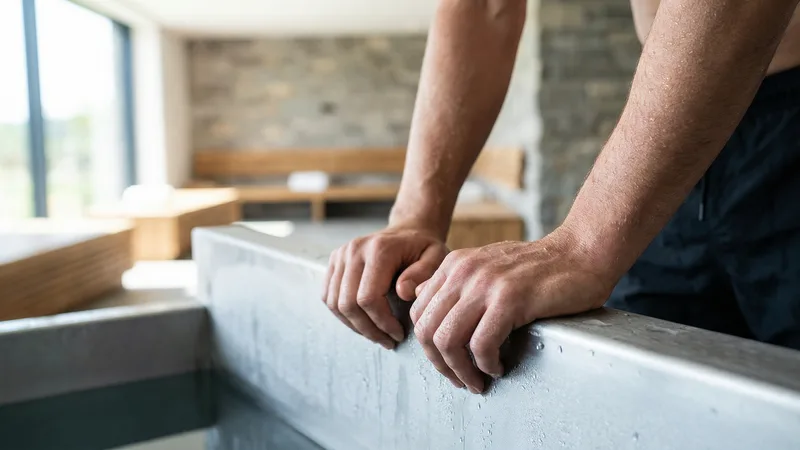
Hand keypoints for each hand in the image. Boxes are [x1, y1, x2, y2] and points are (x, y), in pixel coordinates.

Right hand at [323, 227, 448, 349]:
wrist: (408, 231)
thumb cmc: (424, 249)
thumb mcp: (437, 257)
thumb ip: (424, 274)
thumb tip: (403, 292)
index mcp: (379, 249)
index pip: (368, 298)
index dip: (382, 323)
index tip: (398, 334)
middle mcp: (354, 250)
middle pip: (348, 304)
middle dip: (368, 329)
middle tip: (388, 340)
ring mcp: (340, 255)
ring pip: (335, 304)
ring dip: (355, 326)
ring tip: (376, 334)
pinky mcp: (334, 261)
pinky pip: (328, 297)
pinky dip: (343, 315)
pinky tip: (363, 322)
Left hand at [410, 228, 618, 392]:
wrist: (581, 253)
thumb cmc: (539, 267)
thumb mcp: (487, 265)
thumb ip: (454, 281)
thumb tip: (420, 296)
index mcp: (454, 265)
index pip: (419, 314)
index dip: (428, 348)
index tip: (448, 365)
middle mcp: (463, 271)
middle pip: (427, 331)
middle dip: (441, 365)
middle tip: (462, 381)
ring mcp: (485, 284)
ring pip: (448, 341)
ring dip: (461, 371)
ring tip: (478, 381)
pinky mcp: (510, 298)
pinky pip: (482, 344)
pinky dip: (487, 364)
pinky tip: (499, 366)